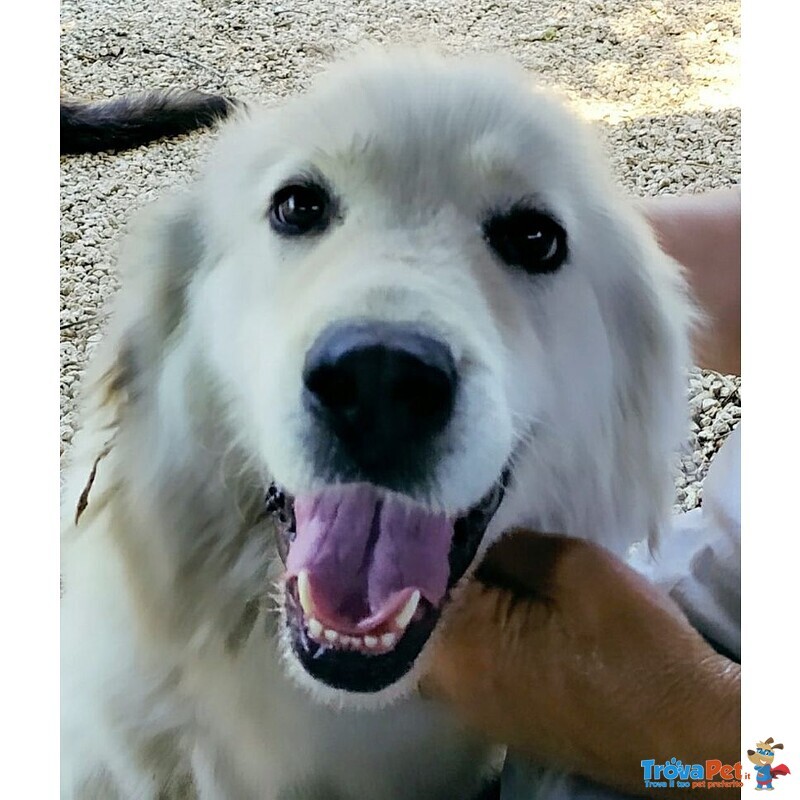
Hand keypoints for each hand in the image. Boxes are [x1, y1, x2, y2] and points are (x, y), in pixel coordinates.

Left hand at [422, 530, 739, 796]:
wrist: (691, 736)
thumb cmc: (634, 647)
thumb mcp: (574, 566)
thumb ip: (508, 543)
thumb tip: (473, 532)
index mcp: (457, 652)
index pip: (411, 580)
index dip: (422, 536)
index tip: (436, 504)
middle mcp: (448, 688)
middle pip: (421, 609)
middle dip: (438, 564)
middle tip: (458, 520)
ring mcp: (472, 709)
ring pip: (444, 633)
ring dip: (460, 594)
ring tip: (481, 551)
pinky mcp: (499, 716)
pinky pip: (468, 657)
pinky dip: (476, 623)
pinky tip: (501, 595)